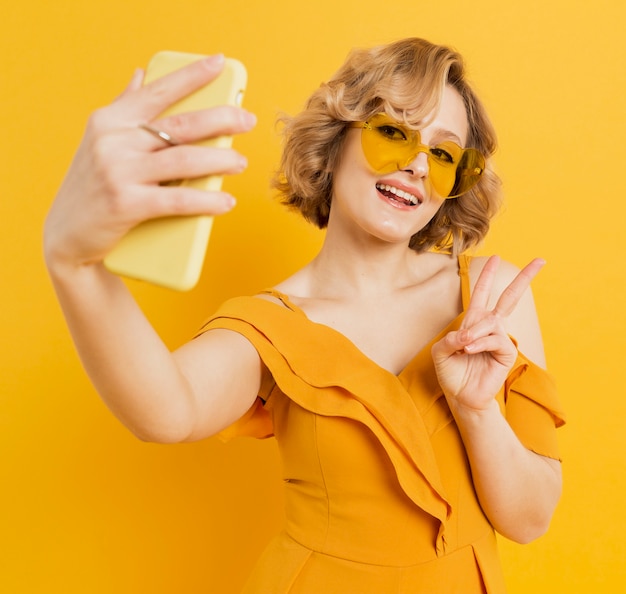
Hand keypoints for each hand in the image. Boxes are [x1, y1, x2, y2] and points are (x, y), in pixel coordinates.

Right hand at [44, 54, 256, 268]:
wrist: (67, 236)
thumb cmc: (91, 187)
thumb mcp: (100, 141)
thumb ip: (122, 107)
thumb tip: (141, 74)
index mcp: (110, 120)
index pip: (158, 91)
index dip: (192, 75)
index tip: (220, 63)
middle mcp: (113, 141)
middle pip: (181, 124)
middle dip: (222, 119)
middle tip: (248, 120)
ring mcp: (118, 172)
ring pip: (185, 160)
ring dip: (220, 160)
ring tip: (240, 163)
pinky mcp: (126, 205)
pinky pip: (178, 200)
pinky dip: (207, 201)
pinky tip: (225, 202)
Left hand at [431, 256, 544, 413]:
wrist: (461, 396)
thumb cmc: (451, 372)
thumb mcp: (441, 352)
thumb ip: (450, 339)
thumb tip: (467, 333)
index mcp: (474, 321)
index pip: (482, 293)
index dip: (487, 276)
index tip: (494, 257)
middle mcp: (490, 326)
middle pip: (509, 297)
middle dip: (524, 279)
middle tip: (540, 260)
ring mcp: (500, 339)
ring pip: (492, 322)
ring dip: (475, 332)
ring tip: (464, 345)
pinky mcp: (507, 353)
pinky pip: (496, 339)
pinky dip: (480, 343)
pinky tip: (470, 349)